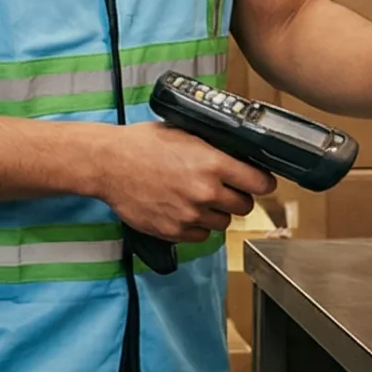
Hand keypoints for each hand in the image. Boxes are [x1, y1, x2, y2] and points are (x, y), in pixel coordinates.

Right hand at [96, 123, 276, 242]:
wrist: (108, 164)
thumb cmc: (142, 144)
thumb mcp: (184, 134)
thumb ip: (214, 150)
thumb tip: (238, 158)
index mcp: (212, 163)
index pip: (261, 183)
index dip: (262, 183)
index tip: (259, 182)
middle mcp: (206, 192)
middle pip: (245, 206)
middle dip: (238, 197)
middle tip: (225, 189)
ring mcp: (190, 214)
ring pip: (223, 223)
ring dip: (216, 213)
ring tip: (197, 199)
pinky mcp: (174, 231)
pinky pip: (200, 236)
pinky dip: (196, 226)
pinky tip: (183, 211)